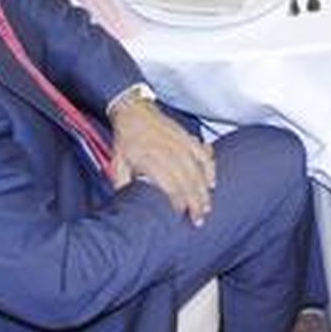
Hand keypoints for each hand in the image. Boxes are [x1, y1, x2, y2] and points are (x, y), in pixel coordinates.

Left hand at [109, 97, 215, 223]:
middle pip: (189, 182)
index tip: (180, 215)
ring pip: (199, 171)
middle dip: (195, 204)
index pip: (171, 187)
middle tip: (198, 220)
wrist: (134, 112)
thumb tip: (127, 204)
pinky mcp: (187, 139)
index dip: (178, 203)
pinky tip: (212, 182)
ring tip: (206, 208)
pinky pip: (204, 155)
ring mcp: (181, 145)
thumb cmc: (126, 139)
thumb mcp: (118, 164)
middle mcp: (169, 153)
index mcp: (152, 161)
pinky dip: (210, 169)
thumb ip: (123, 186)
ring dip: (204, 191)